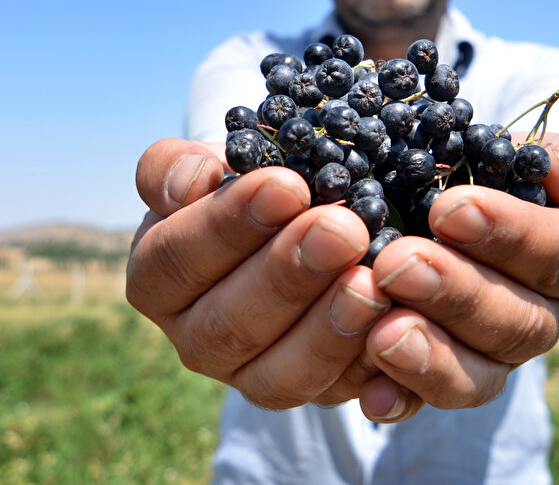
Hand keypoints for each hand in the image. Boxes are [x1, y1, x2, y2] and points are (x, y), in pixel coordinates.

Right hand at [126, 139, 391, 408]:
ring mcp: (254, 377)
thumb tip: (192, 180)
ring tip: (372, 282)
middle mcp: (197, 340)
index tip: (286, 185)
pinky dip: (371, 365)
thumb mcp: (213, 163)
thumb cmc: (248, 181)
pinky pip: (341, 394)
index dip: (227, 225)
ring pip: (281, 376)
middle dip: (288, 275)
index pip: (176, 259)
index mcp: (157, 279)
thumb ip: (179, 167)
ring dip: (329, 330)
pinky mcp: (314, 395)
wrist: (303, 216)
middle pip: (228, 325)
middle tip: (342, 229)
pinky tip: (400, 324)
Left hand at [357, 130, 558, 421]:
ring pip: (479, 374)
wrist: (451, 209)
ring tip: (382, 332)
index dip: (510, 233)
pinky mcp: (448, 385)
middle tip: (397, 265)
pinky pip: (428, 404)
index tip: (449, 209)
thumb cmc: (495, 173)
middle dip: (456, 292)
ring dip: (431, 354)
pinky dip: (401, 400)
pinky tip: (370, 395)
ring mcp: (496, 359)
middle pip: (516, 320)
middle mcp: (543, 317)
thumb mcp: (534, 154)